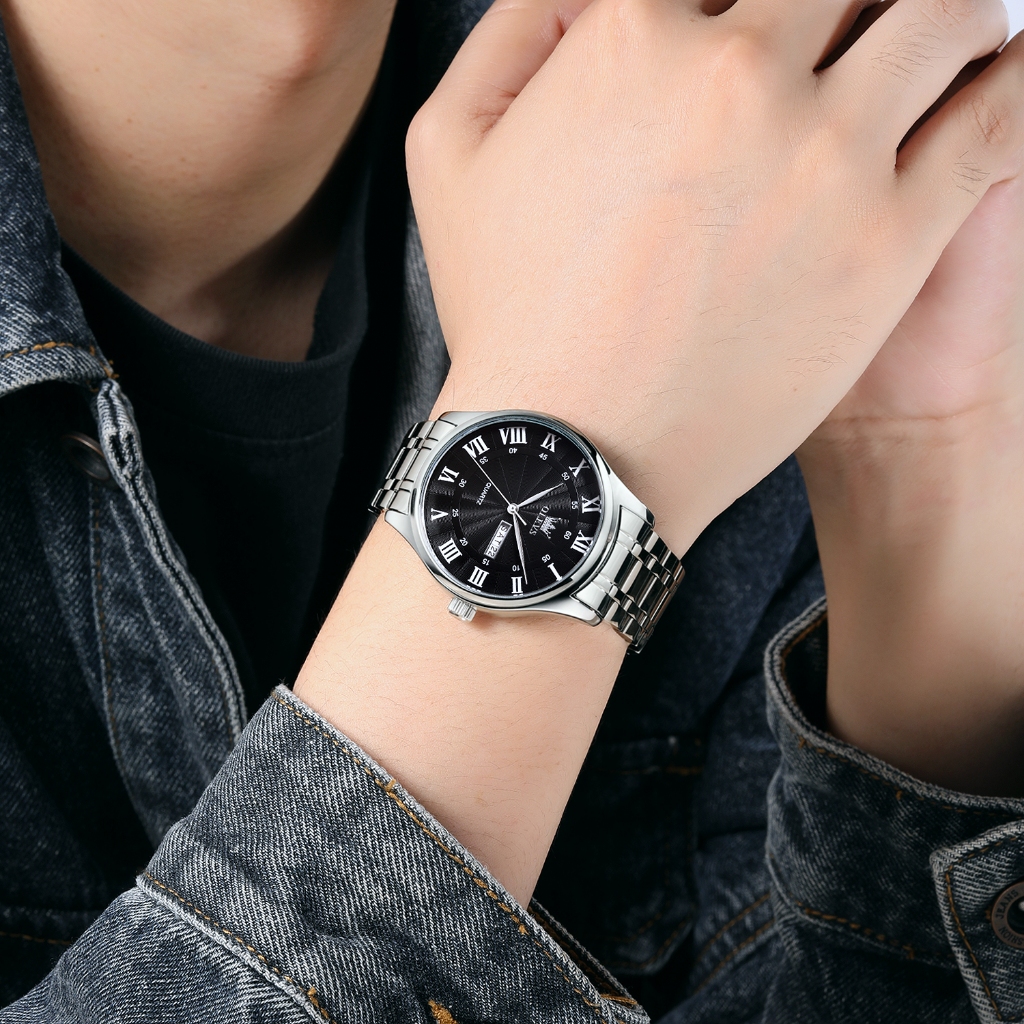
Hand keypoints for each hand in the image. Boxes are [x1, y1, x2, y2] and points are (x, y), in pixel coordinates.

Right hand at [297, 0, 1023, 902]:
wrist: (568, 453)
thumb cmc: (505, 311)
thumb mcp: (449, 153)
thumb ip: (512, 30)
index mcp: (631, 33)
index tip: (768, 16)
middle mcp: (736, 72)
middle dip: (850, 0)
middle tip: (856, 25)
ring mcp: (824, 154)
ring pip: (945, 15)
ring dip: (955, 13)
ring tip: (957, 29)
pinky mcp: (887, 240)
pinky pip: (996, 119)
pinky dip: (1009, 82)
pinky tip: (1001, 78)